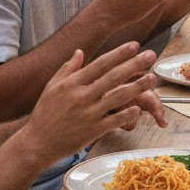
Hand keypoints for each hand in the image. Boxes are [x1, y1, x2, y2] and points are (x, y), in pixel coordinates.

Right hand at [22, 43, 159, 164]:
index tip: (135, 45)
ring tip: (152, 79)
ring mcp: (88, 114)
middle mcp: (82, 96)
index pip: (100, 64)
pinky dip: (128, 114)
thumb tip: (80, 51)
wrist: (37, 144)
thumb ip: (68, 68)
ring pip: (118, 97)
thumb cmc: (45, 114)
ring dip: (137, 87)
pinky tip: (139, 107)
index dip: (119, 53)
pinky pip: (114, 120)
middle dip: (134, 64)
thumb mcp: (52, 87)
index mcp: (72, 84)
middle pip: (113, 77)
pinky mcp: (92, 131)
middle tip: (151, 55)